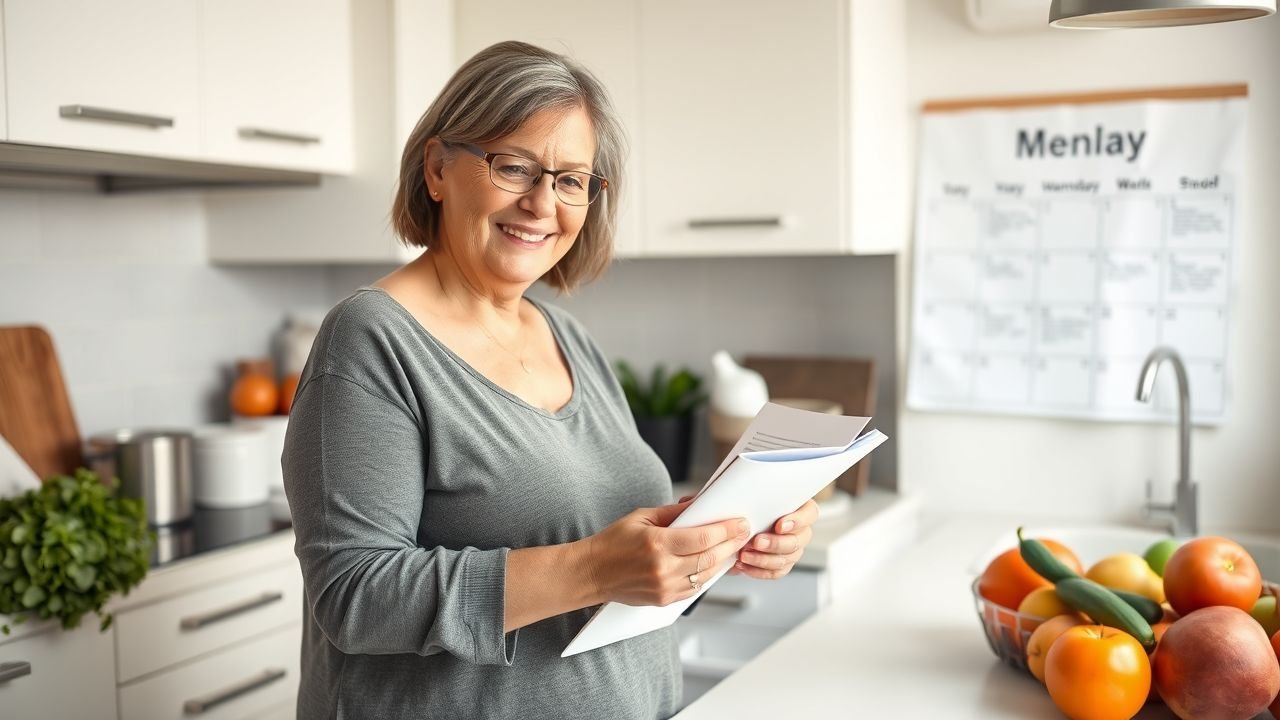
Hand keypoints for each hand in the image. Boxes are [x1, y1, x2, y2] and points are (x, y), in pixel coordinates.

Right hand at [582, 499, 749, 606]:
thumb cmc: (613, 542)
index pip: (704, 538)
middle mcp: (663, 569)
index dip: (727, 530)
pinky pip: (695, 588)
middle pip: (710, 557)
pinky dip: (706, 574)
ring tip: (732, 547)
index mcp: (657, 544)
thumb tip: (699, 505)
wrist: (591, 573)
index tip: (740, 523)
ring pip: (706, 574)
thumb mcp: (642, 517)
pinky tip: (712, 563)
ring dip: (723, 560)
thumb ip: (673, 513)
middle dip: (731, 544)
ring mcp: (664, 588)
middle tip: (744, 533)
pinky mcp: (664, 600)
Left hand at [731, 499, 817, 579]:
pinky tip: (744, 565)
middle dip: (776, 543)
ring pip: (786, 559)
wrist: (742, 522)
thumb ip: (761, 491)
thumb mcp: (757, 492)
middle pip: (797, 541)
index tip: (779, 525)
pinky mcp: (783, 564)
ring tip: (744, 555)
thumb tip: (752, 485)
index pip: (809, 514)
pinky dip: (758, 571)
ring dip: (764, 559)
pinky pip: (775, 572)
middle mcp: (801, 531)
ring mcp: (793, 550)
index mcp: (800, 509)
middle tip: (757, 541)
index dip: (797, 521)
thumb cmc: (752, 504)